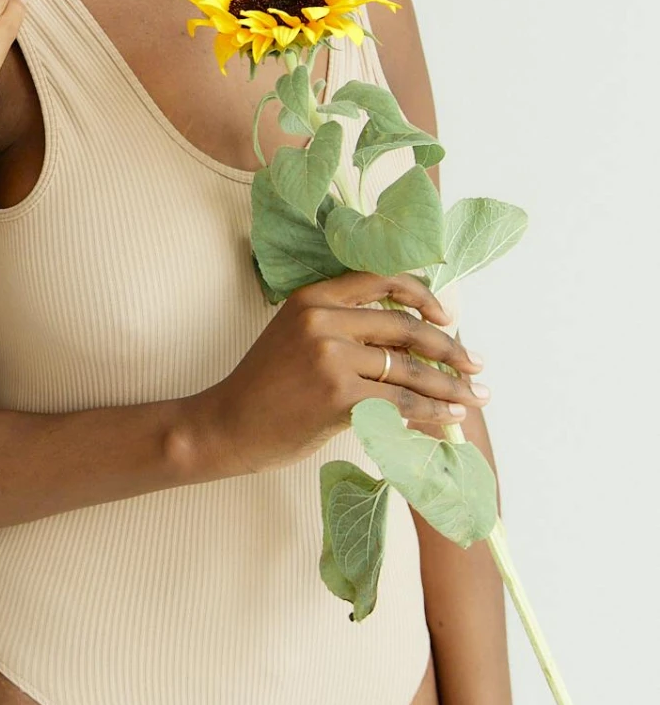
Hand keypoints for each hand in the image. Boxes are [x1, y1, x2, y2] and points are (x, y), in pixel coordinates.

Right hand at [194, 274, 487, 475]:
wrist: (228, 425)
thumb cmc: (266, 388)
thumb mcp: (299, 339)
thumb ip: (347, 331)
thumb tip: (414, 341)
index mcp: (313, 296)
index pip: (381, 279)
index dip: (423, 296)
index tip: (447, 318)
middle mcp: (322, 318)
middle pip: (404, 328)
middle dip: (449, 349)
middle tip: (476, 365)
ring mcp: (329, 356)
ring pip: (408, 369)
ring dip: (448, 386)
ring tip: (472, 397)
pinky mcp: (338, 395)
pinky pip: (399, 402)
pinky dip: (430, 412)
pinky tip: (447, 417)